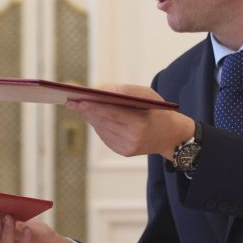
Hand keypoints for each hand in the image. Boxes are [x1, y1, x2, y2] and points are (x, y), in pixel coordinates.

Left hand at [67, 84, 193, 157]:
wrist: (171, 136)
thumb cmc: (158, 110)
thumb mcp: (148, 95)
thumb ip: (126, 90)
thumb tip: (102, 91)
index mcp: (140, 123)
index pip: (111, 113)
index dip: (92, 107)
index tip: (77, 101)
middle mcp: (133, 138)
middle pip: (103, 121)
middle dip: (86, 110)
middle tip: (71, 101)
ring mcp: (127, 147)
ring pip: (101, 128)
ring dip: (90, 116)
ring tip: (78, 106)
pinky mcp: (123, 151)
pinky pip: (105, 135)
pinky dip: (99, 124)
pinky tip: (93, 115)